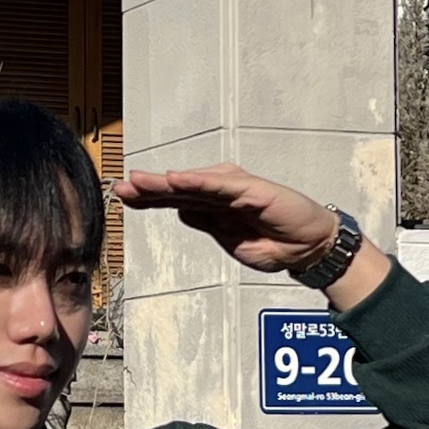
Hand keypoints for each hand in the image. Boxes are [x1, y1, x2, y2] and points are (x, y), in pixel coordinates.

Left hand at [114, 163, 390, 301]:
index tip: (122, 196)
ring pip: (193, 183)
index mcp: (214, 206)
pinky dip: (197, 182)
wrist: (307, 249)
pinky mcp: (251, 189)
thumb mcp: (230, 240)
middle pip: (178, 189)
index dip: (148, 198)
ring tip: (139, 181)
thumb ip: (207, 223)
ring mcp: (235, 188)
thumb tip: (180, 212)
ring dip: (165, 182)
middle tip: (121, 186)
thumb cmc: (274, 243)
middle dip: (148, 188)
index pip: (175, 200)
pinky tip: (176, 180)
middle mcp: (222, 192)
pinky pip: (219, 185)